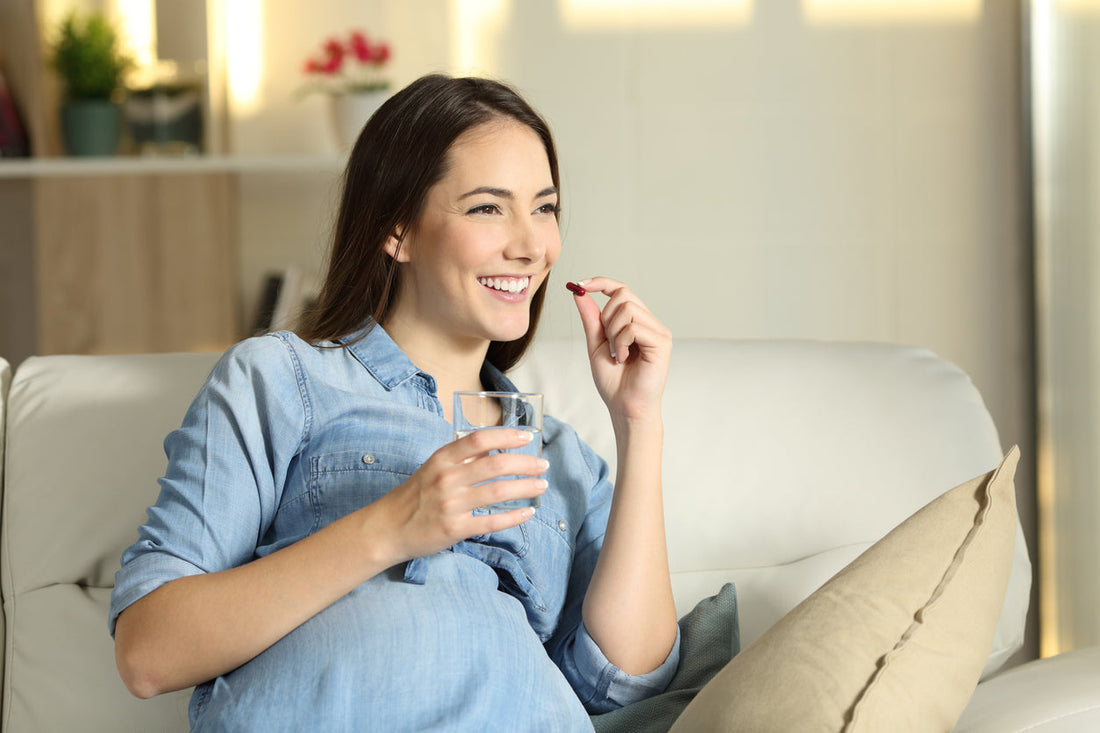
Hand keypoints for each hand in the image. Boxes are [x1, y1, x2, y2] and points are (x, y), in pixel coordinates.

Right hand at [372, 429, 547, 561]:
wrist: (387, 529)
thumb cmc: (413, 496)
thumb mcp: (432, 468)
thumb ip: (461, 459)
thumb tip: (495, 449)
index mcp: (442, 459)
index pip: (478, 440)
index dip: (506, 436)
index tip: (526, 437)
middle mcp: (447, 479)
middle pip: (496, 465)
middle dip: (525, 463)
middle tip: (542, 465)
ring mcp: (451, 505)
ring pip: (499, 492)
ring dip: (526, 488)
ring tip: (541, 486)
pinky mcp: (455, 529)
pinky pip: (492, 521)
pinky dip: (514, 517)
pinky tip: (527, 512)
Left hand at [568, 277, 671, 423]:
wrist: (624, 406)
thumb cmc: (614, 381)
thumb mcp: (596, 344)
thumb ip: (591, 318)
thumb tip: (579, 293)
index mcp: (636, 321)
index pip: (621, 290)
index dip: (601, 282)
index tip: (579, 285)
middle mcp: (650, 322)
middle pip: (623, 294)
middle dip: (606, 317)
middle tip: (608, 343)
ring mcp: (658, 331)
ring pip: (628, 308)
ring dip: (613, 332)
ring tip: (617, 353)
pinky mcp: (662, 342)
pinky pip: (634, 327)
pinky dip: (622, 342)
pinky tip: (623, 358)